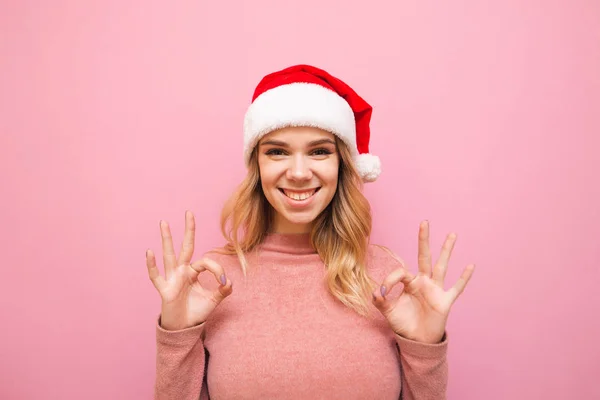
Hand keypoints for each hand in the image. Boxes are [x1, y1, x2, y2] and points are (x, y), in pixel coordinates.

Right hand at [146, 210, 232, 330]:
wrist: (184, 328)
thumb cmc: (196, 312)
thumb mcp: (213, 300)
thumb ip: (223, 291)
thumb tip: (230, 282)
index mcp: (193, 272)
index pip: (205, 262)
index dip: (217, 270)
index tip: (224, 282)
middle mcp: (182, 271)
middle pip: (186, 247)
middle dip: (188, 230)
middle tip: (189, 212)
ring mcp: (172, 279)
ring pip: (169, 255)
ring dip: (167, 239)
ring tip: (164, 222)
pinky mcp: (164, 290)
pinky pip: (156, 276)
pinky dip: (152, 265)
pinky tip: (149, 252)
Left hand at [372, 221, 474, 343]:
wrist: (417, 340)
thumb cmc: (404, 323)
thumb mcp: (388, 311)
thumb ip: (380, 301)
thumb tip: (376, 291)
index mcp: (410, 283)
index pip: (401, 272)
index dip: (390, 280)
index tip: (383, 292)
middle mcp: (424, 282)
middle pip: (424, 257)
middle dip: (424, 240)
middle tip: (424, 222)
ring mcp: (435, 290)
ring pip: (441, 266)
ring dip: (446, 251)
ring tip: (452, 234)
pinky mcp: (445, 301)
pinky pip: (456, 288)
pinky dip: (463, 278)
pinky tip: (470, 265)